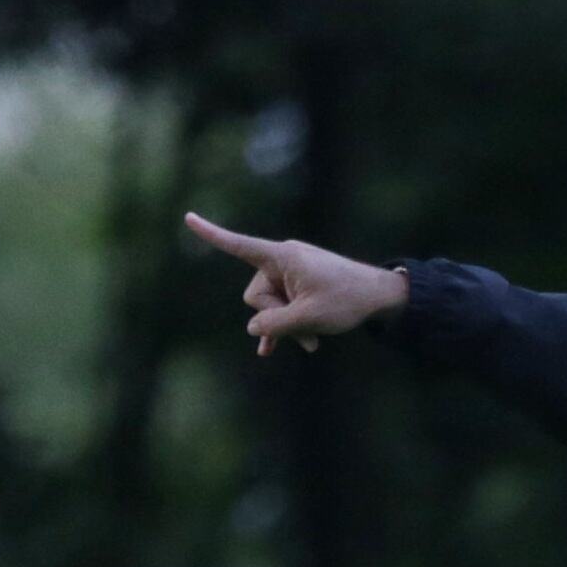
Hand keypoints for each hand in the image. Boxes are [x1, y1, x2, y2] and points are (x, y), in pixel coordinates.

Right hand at [183, 213, 408, 354]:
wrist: (378, 296)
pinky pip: (281, 305)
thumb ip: (275, 326)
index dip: (212, 235)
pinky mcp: (299, 285)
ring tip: (313, 341)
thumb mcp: (308, 318)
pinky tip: (279, 349)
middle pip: (256, 295)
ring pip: (270, 306)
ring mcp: (291, 273)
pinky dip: (286, 325)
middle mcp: (283, 260)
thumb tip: (253, 329)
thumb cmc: (346, 301)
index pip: (240, 246)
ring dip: (288, 326)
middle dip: (275, 318)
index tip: (187, 218)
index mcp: (282, 256)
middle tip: (306, 331)